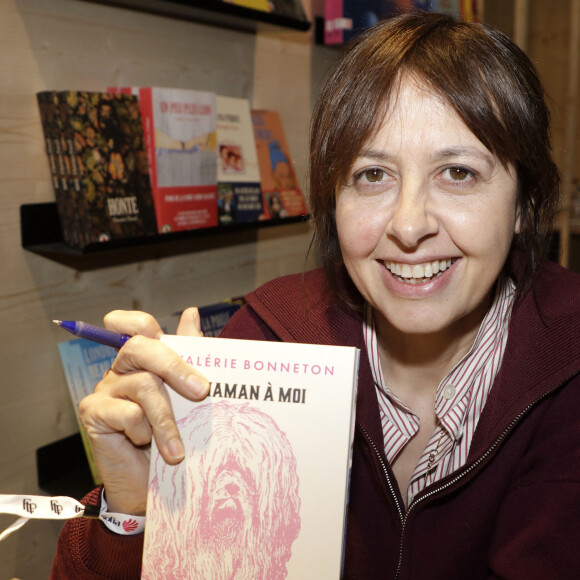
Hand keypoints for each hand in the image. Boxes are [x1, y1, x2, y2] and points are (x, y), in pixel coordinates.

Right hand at [78, 308, 208, 514]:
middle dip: (176, 367)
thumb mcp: (188, 394)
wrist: (156, 484)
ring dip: (167, 420)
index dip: (139, 320)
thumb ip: (189, 353)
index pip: (134, 326)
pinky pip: (127, 413)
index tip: (159, 331)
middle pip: (140, 347)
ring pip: (143, 385)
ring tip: (178, 449)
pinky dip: (144, 432)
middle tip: (202, 391)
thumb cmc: (175, 434)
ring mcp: (105, 389)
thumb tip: (191, 313)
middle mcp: (122, 369)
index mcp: (144, 359)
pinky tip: (145, 446)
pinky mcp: (93, 412)